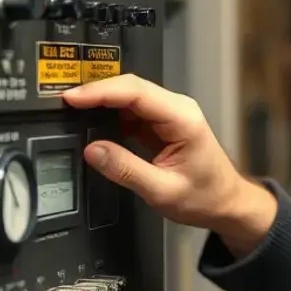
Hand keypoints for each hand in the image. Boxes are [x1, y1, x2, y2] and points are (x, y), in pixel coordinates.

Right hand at [61, 74, 276, 255]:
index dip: (101, 91)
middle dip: (96, 92)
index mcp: (183, 119)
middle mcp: (178, 109)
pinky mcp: (162, 123)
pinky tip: (93, 123)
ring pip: (129, 97)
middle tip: (64, 102)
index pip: (137, 93)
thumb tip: (94, 151)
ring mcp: (170, 114)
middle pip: (131, 88)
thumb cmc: (205, 197)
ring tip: (73, 111)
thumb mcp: (162, 191)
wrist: (226, 202)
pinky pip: (132, 111)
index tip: (73, 97)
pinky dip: (110, 114)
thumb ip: (126, 170)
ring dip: (102, 102)